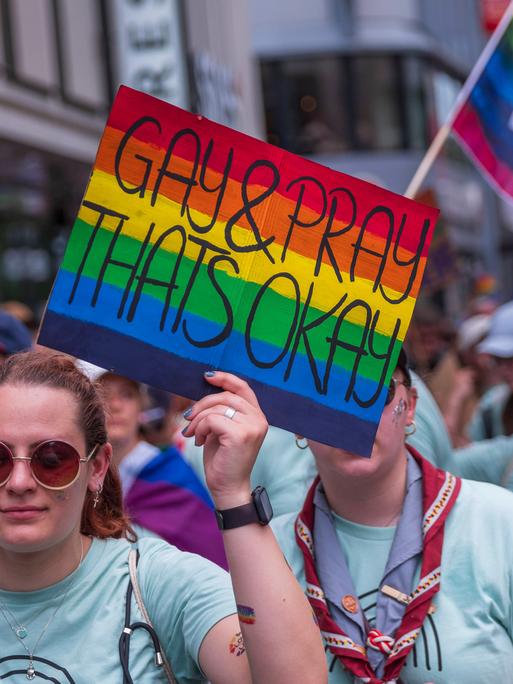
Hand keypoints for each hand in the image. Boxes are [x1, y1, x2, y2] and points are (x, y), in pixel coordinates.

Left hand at [182, 371, 267, 508]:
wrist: (227, 488)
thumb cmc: (223, 459)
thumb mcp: (222, 429)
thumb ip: (220, 411)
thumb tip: (204, 391)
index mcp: (257, 416)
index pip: (243, 388)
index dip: (225, 378)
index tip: (206, 376)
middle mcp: (259, 419)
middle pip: (226, 396)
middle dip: (202, 404)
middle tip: (188, 418)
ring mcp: (252, 426)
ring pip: (217, 407)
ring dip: (199, 419)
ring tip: (193, 434)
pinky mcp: (240, 435)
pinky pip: (212, 419)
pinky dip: (200, 428)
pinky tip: (198, 441)